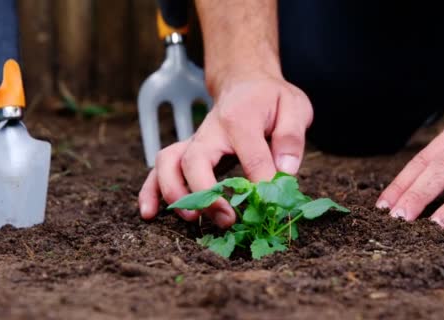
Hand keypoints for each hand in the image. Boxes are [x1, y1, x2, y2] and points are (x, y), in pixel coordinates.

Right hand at [138, 72, 312, 227]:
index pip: (249, 154)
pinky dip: (151, 191)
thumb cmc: (272, 99)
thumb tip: (284, 172)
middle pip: (194, 160)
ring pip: (169, 163)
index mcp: (240, 117)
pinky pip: (160, 169)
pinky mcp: (187, 151)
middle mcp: (210, 129)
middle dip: (206, 194)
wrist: (248, 84)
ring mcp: (195, 141)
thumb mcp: (294, 107)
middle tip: (228, 219)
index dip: (261, 181)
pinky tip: (149, 213)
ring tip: (193, 218)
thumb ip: (290, 136)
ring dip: (175, 194)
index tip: (271, 201)